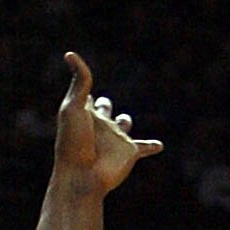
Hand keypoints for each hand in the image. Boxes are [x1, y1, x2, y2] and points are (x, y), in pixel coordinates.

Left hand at [53, 52, 161, 196]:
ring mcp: (116, 139)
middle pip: (105, 109)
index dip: (84, 88)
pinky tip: (159, 146)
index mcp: (86, 113)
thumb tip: (70, 54)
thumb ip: (80, 80)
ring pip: (124, 125)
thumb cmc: (73, 141)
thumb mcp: (74, 106)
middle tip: (102, 104)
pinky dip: (152, 146)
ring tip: (124, 122)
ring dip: (125, 122)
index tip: (81, 78)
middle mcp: (101, 125)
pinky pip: (144, 148)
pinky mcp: (129, 153)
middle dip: (104, 105)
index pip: (86, 95)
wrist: (82, 175)